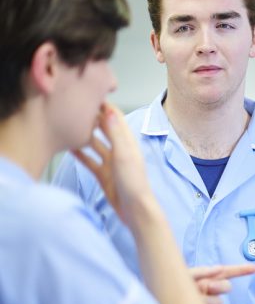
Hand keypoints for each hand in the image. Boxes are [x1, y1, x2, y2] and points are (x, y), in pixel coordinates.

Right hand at [72, 103, 152, 228]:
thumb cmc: (134, 183)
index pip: (116, 118)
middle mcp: (120, 150)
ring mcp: (111, 163)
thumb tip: (109, 111)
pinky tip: (69, 147)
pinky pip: (90, 161)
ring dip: (85, 135)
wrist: (135, 210)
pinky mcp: (104, 175)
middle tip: (75, 106)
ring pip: (95, 144)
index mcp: (128, 143)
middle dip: (93, 118)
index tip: (90, 93)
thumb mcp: (124, 155)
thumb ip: (115, 134)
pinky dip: (80, 153)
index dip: (104, 106)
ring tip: (69, 124)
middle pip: (104, 129)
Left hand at [189, 264, 254, 303]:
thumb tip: (219, 268)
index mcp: (205, 279)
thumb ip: (202, 272)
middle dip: (217, 286)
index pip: (226, 273)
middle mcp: (208, 291)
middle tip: (205, 287)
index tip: (254, 269)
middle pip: (225, 288)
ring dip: (207, 303)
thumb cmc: (169, 289)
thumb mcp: (184, 276)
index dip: (241, 270)